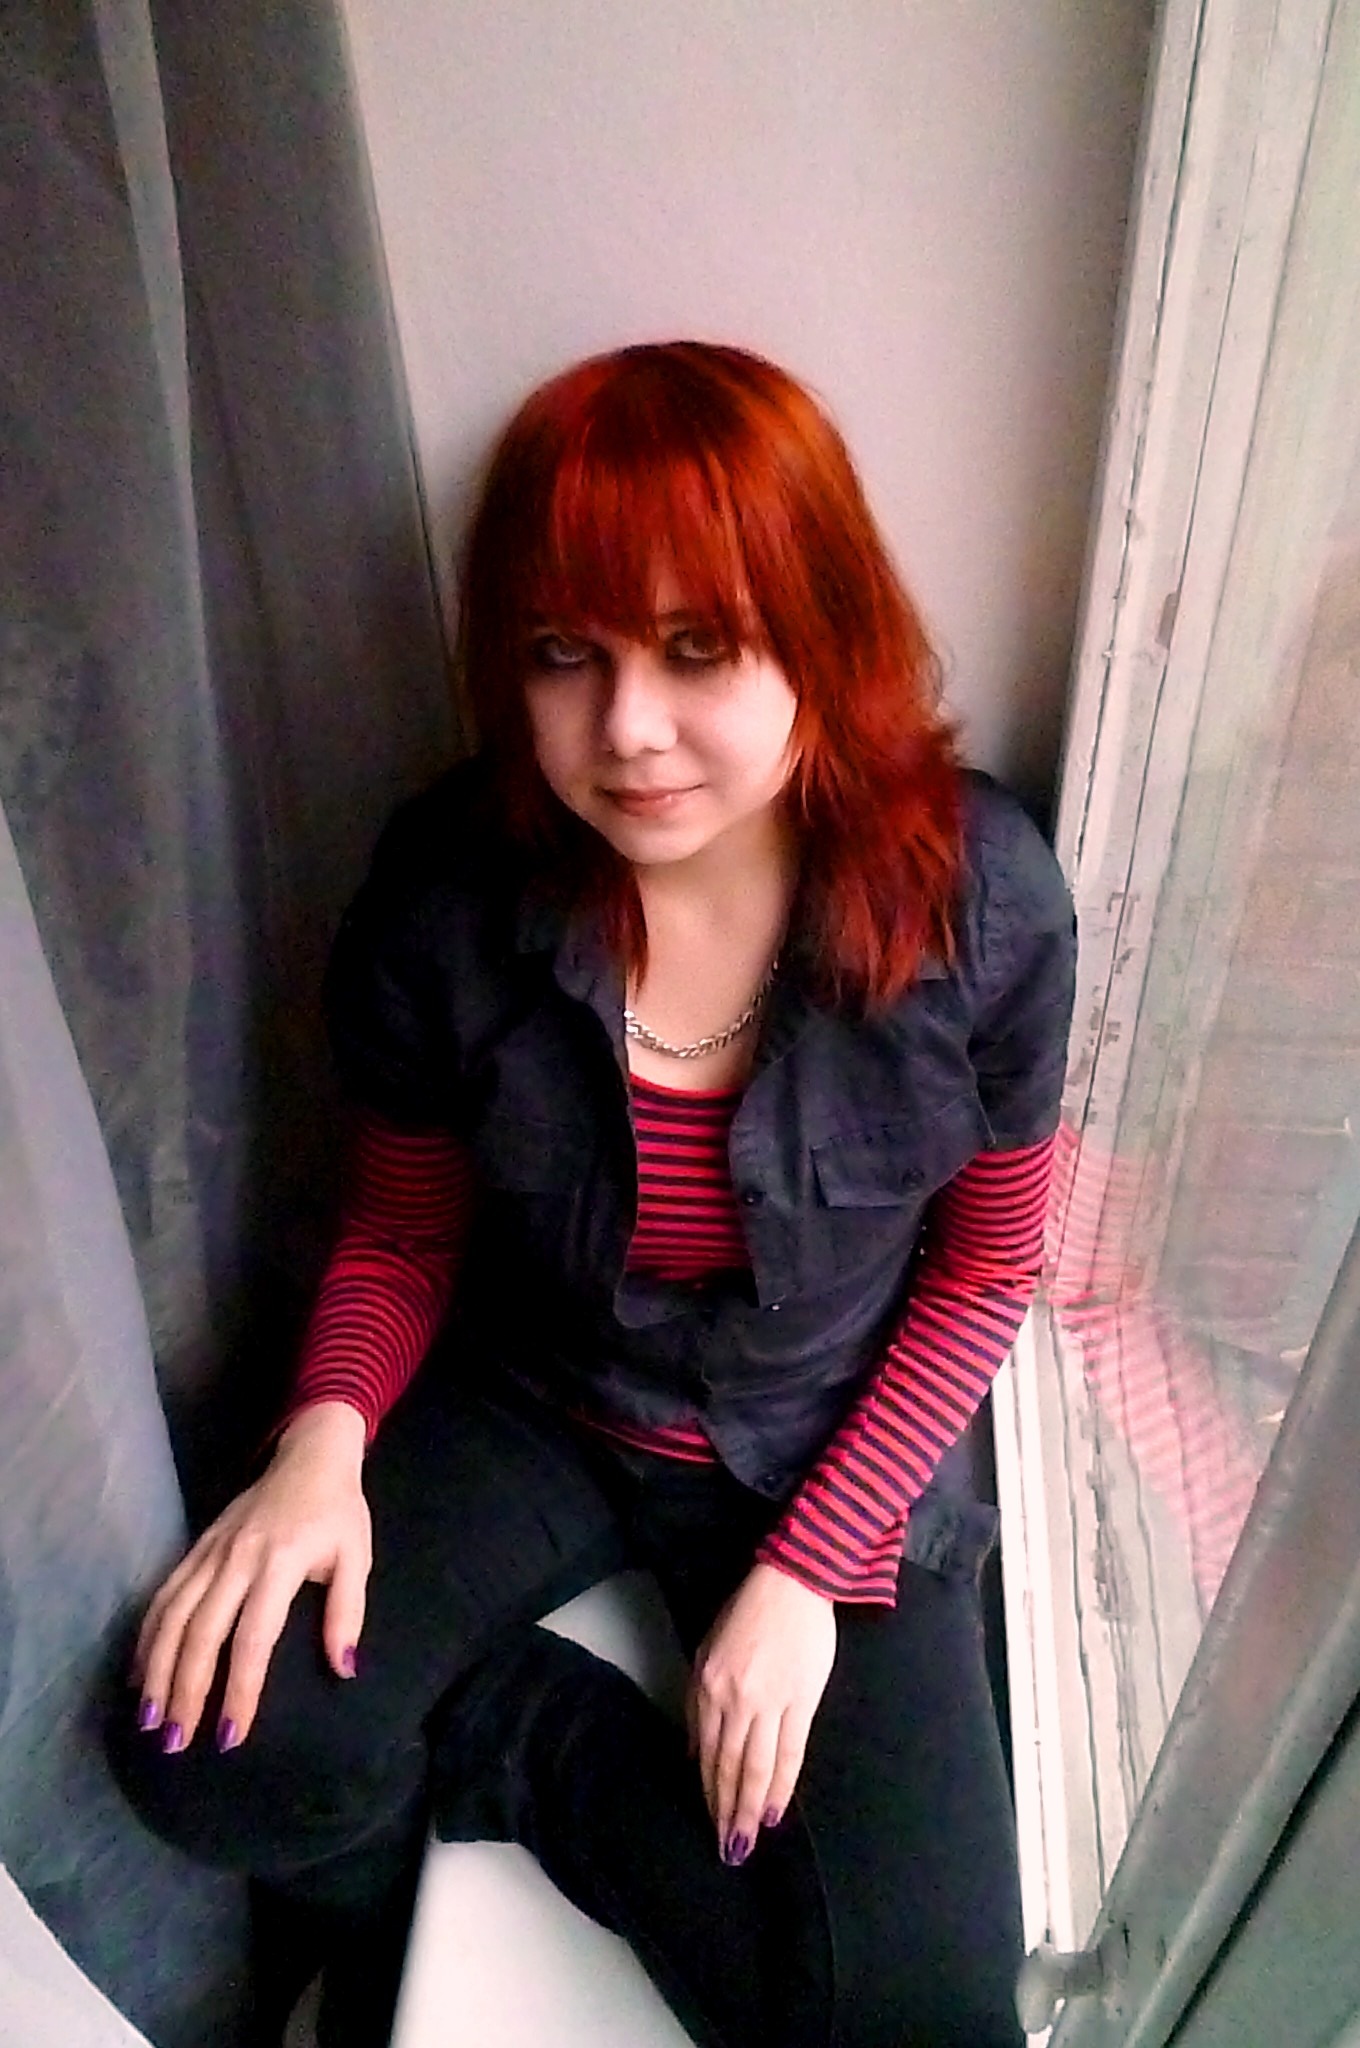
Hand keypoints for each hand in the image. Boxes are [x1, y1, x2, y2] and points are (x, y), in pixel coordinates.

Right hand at [131, 1402, 370, 1752]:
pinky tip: (139, 1672)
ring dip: (156, 1669)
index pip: (253, 1637)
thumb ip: (346, 1613)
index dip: (240, 1688)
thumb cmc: (338, 1511)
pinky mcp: (196, 1546)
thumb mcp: (357, 1557)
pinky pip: (165, 1595)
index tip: (231, 1734)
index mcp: (279, 1563)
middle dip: (185, 1691)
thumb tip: (343, 1668)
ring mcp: (210, 1552)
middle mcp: (236, 1559)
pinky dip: (148, 1635)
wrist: (310, 1454)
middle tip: (174, 1741)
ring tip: (149, 1718)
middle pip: (202, 1633)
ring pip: (173, 1616)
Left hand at [687, 1562, 835, 1863]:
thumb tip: (695, 1755)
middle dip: (726, 1811)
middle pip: (729, 1767)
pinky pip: (790, 1752)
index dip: (709, 1791)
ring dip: (750, 1808)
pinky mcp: (801, 1700)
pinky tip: (776, 1810)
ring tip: (747, 1841)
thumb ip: (698, 1704)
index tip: (710, 1821)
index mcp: (707, 1687)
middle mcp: (733, 1699)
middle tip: (728, 1849)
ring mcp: (768, 1701)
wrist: (792, 1583)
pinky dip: (782, 1784)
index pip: (708, 1753)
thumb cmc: (747, 1614)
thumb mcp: (707, 1652)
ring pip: (756, 1767)